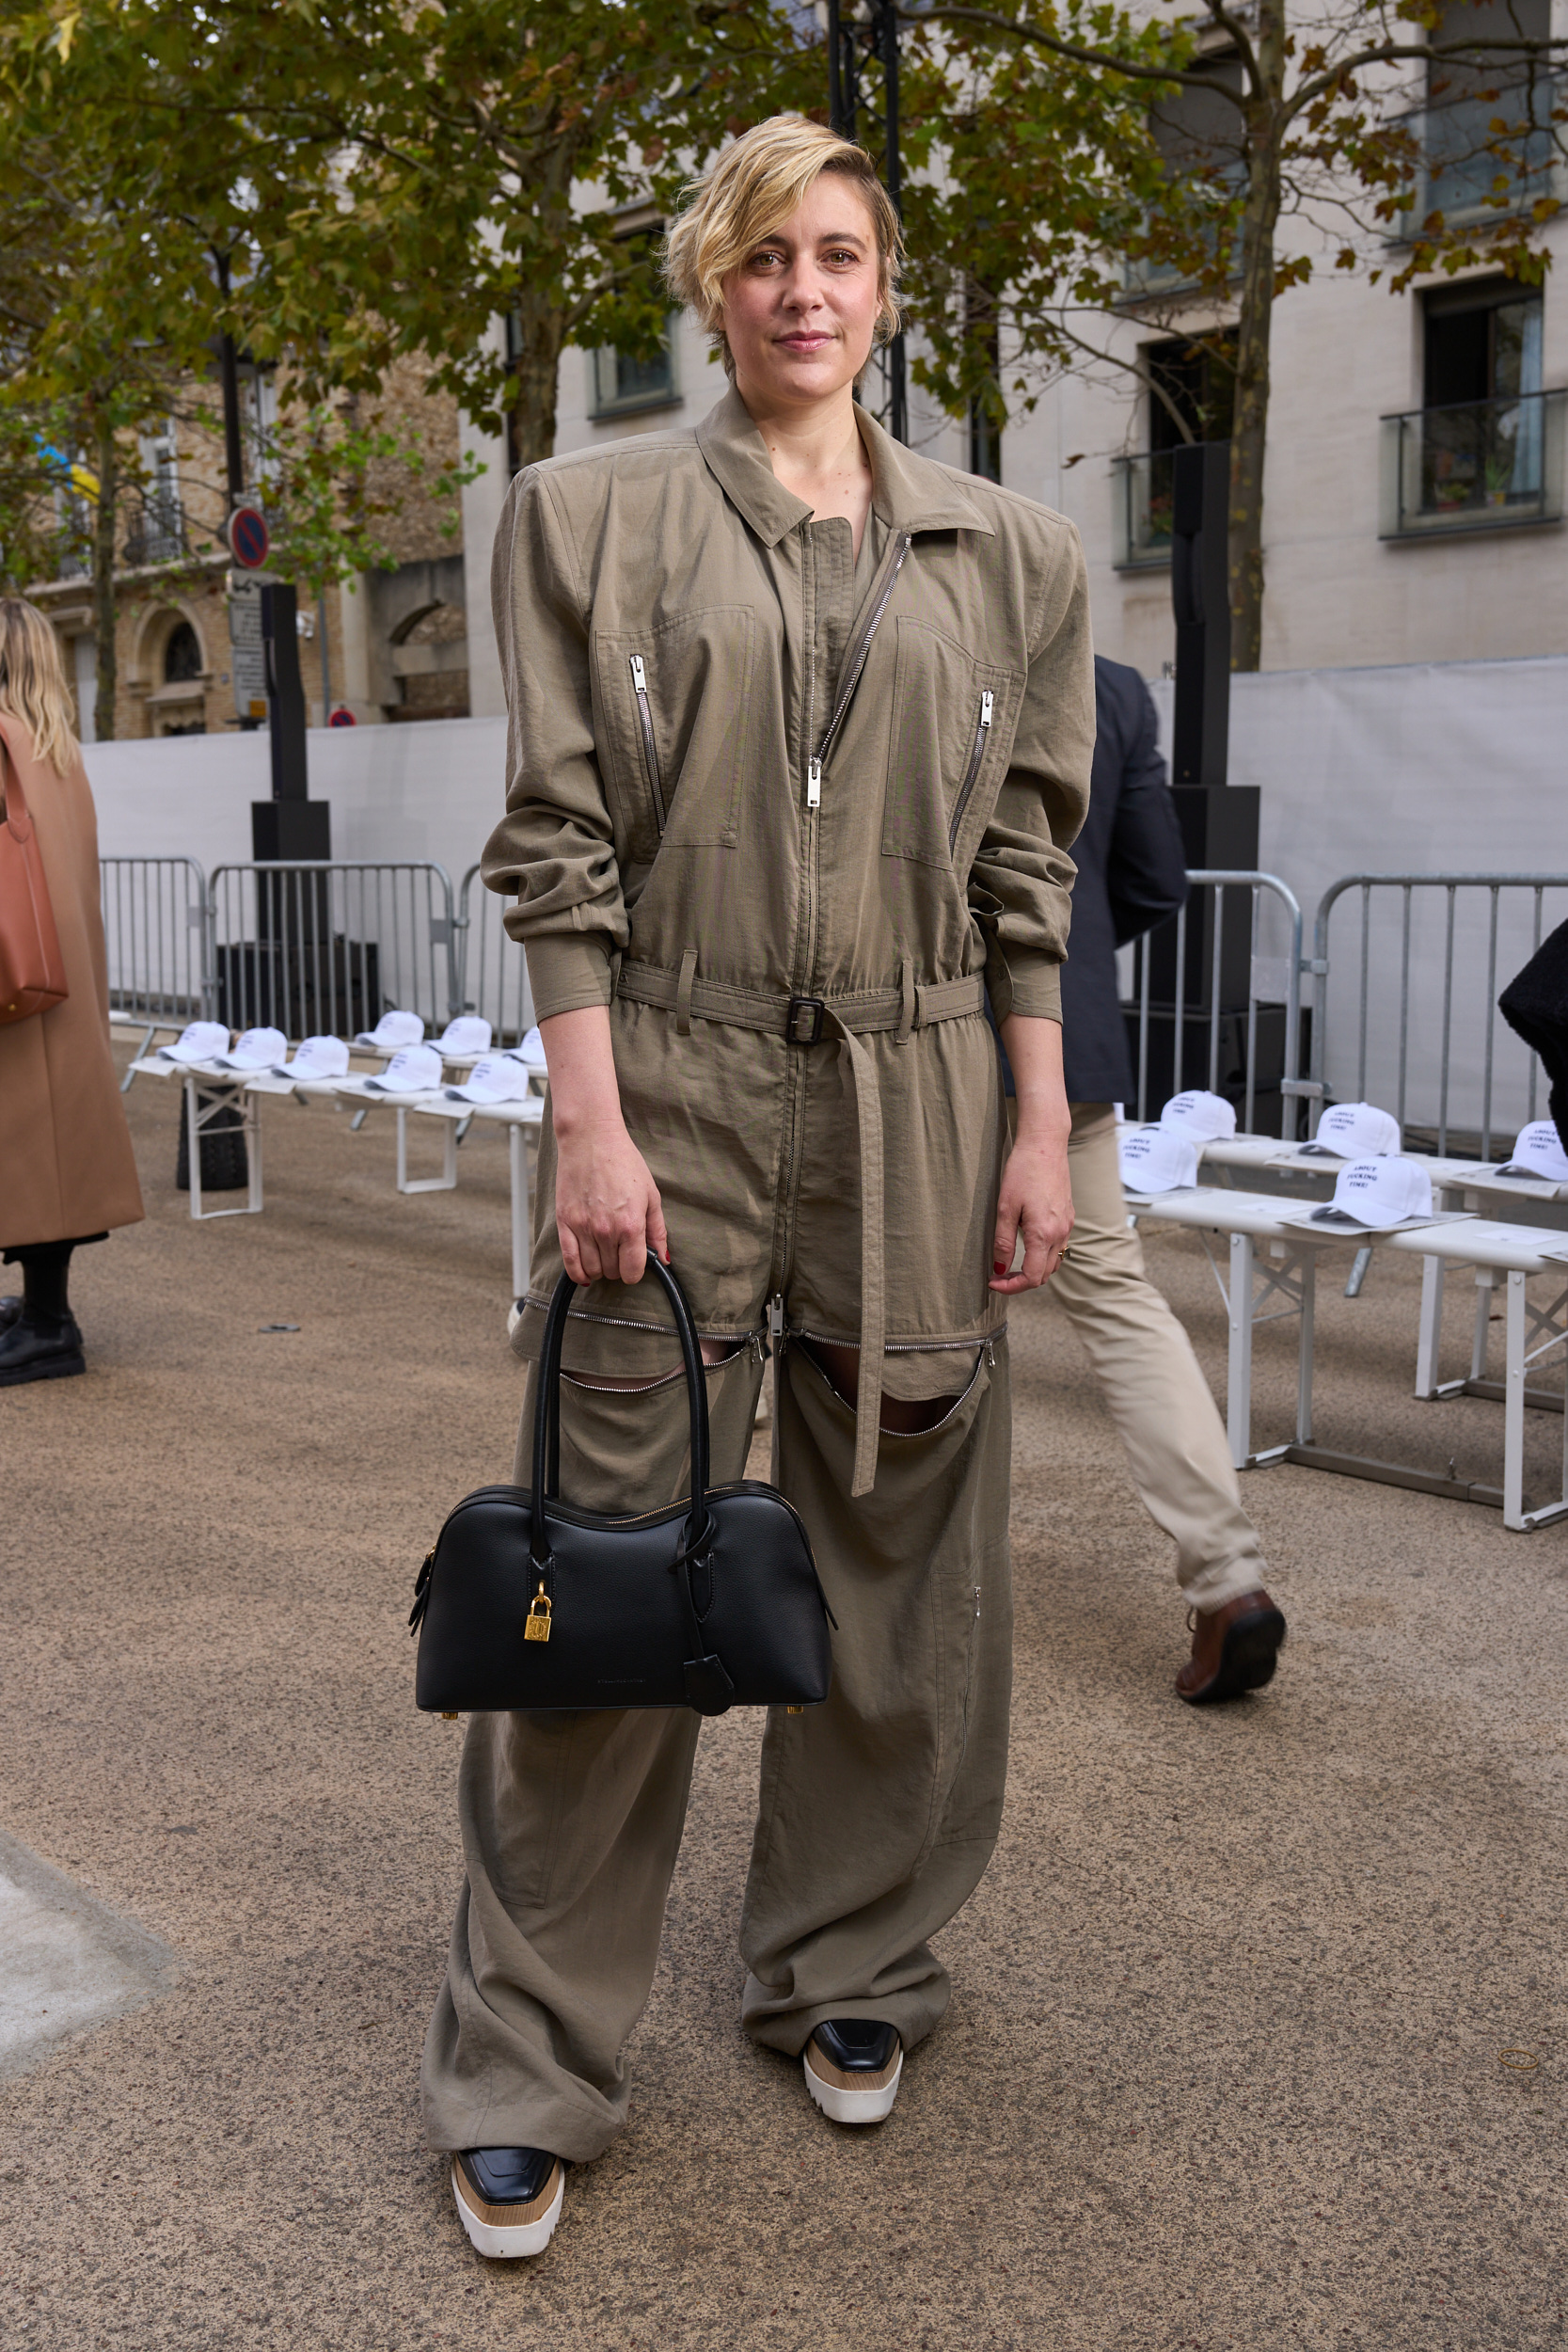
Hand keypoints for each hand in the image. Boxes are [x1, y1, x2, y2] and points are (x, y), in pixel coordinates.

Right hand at [554, 1111, 667, 1285]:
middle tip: (620, 1253)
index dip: (636, 1271)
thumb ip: (657, 1230)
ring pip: (592, 1270)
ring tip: (604, 1256)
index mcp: (631, 1225)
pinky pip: (569, 1262)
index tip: (635, 1262)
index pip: (633, 1271)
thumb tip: (663, 1258)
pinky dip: (578, 1273)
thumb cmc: (623, 1162)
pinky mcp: (564, 1222)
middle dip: (619, 1267)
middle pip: (612, 1272)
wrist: (591, 1139)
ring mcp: (583, 1227)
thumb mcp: (651, 1195)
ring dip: (600, 1269)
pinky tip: (585, 1273)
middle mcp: (606, 1230)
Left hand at [989, 1120, 1073, 1292]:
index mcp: (1044, 1234)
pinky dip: (1044, 1256)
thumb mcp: (1005, 1208)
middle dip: (1021, 1281)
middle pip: (1045, 1274)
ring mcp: (1067, 1225)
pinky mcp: (1069, 1217)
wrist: (1045, 1145)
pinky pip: (1059, 1247)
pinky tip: (1028, 1247)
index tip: (993, 1283)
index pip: (1032, 1277)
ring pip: (1054, 1263)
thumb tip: (1000, 1269)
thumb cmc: (1023, 1171)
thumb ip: (1003, 1242)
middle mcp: (1060, 1233)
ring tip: (1011, 1265)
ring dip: (1034, 1270)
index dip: (1012, 1287)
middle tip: (998, 1276)